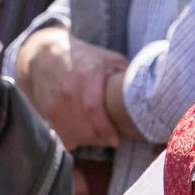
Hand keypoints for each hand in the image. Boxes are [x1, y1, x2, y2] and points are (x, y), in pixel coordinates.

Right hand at [16, 28, 127, 150]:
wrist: (44, 53)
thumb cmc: (83, 58)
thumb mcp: (108, 59)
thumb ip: (126, 74)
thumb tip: (150, 90)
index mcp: (86, 75)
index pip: (94, 109)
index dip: (105, 129)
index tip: (116, 140)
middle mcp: (67, 90)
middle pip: (83, 126)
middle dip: (98, 138)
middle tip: (109, 140)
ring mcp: (54, 102)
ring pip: (71, 133)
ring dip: (86, 141)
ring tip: (97, 138)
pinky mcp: (45, 111)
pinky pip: (59, 134)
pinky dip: (71, 139)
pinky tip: (81, 136)